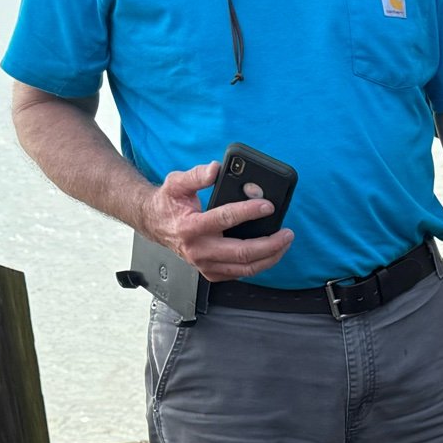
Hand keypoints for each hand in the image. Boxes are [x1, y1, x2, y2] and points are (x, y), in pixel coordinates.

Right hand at [139, 161, 294, 280]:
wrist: (155, 224)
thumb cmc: (168, 203)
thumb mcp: (176, 183)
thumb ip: (196, 175)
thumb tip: (216, 169)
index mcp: (190, 227)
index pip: (225, 219)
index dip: (249, 212)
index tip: (268, 205)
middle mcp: (198, 250)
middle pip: (242, 253)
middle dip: (270, 244)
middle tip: (287, 233)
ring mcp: (204, 264)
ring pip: (244, 268)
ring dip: (269, 257)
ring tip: (284, 243)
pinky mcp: (210, 272)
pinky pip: (239, 273)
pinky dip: (258, 265)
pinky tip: (269, 253)